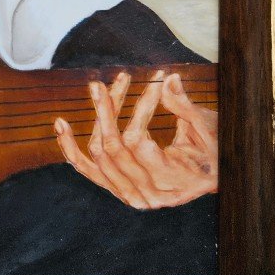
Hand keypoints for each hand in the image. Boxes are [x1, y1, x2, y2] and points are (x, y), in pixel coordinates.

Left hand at [54, 69, 217, 209]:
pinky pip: (88, 170)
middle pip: (113, 148)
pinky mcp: (119, 189)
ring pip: (98, 155)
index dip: (141, 108)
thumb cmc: (214, 149)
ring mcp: (131, 196)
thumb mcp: (207, 128)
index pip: (138, 142)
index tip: (154, 78)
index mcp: (172, 182)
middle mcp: (148, 195)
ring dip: (96, 119)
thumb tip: (167, 78)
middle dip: (107, 111)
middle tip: (102, 82)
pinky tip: (60, 125)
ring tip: (96, 88)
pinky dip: (71, 149)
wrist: (214, 176)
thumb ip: (184, 106)